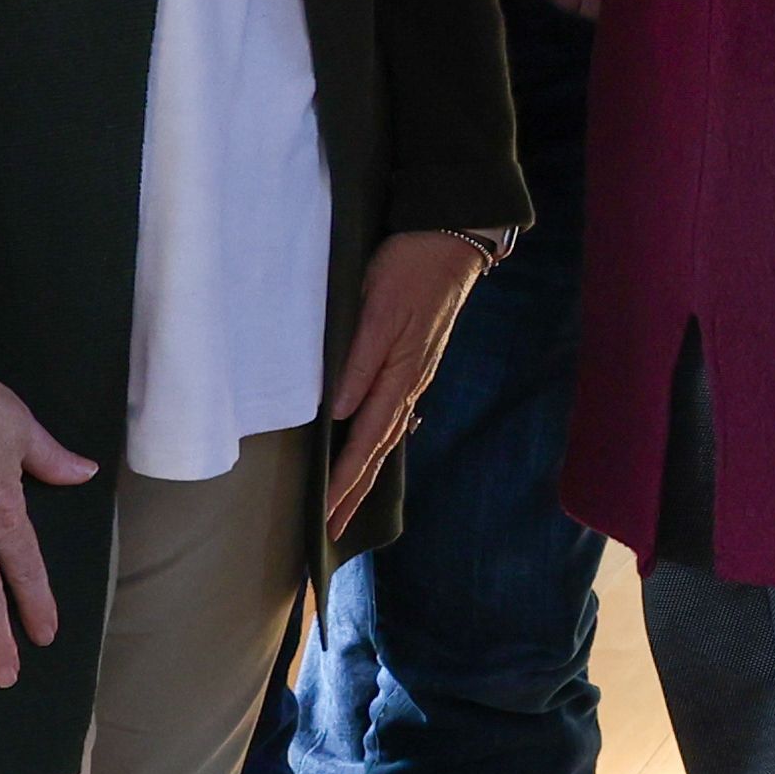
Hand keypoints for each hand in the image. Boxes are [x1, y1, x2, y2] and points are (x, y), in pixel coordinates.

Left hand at [321, 227, 495, 541]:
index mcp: (400, 375)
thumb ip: (359, 361)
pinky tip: (370, 449)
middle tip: (330, 531)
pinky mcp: (412, 363)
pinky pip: (392, 416)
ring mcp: (413, 375)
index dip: (345, 481)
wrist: (449, 242)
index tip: (326, 515)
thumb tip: (341, 413)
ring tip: (346, 504)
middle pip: (379, 450)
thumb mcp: (377, 310)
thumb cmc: (409, 270)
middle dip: (354, 493)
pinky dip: (376, 444)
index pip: (367, 442)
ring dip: (365, 474)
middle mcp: (409, 383)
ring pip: (386, 436)